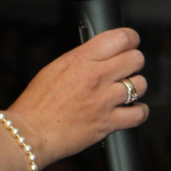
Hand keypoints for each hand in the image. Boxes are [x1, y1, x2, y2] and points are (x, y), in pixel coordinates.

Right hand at [6, 29, 146, 169]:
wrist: (30, 133)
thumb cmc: (35, 104)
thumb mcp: (54, 68)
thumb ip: (80, 59)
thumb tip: (99, 55)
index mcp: (82, 59)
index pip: (122, 37)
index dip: (130, 39)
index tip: (129, 44)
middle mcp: (96, 76)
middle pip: (136, 59)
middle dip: (133, 63)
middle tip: (125, 70)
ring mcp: (104, 100)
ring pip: (141, 85)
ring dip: (135, 88)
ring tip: (124, 92)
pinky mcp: (108, 122)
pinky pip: (139, 113)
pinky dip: (138, 112)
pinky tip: (129, 110)